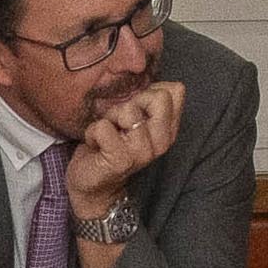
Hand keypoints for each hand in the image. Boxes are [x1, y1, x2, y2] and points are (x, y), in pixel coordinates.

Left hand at [61, 71, 185, 220]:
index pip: (174, 91)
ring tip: (107, 136)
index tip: (135, 112)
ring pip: (128, 110)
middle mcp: (161, 142)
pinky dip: (92, 133)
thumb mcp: (134, 119)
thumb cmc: (111, 145)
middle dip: (130, 103)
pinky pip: (103, 127)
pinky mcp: (120, 159)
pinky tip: (96, 146)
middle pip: (158, 97)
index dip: (148, 93)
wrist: (93, 185)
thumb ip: (149, 101)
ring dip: (108, 119)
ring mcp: (142, 152)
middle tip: (119, 124)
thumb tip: (163, 82)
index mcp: (168, 131)